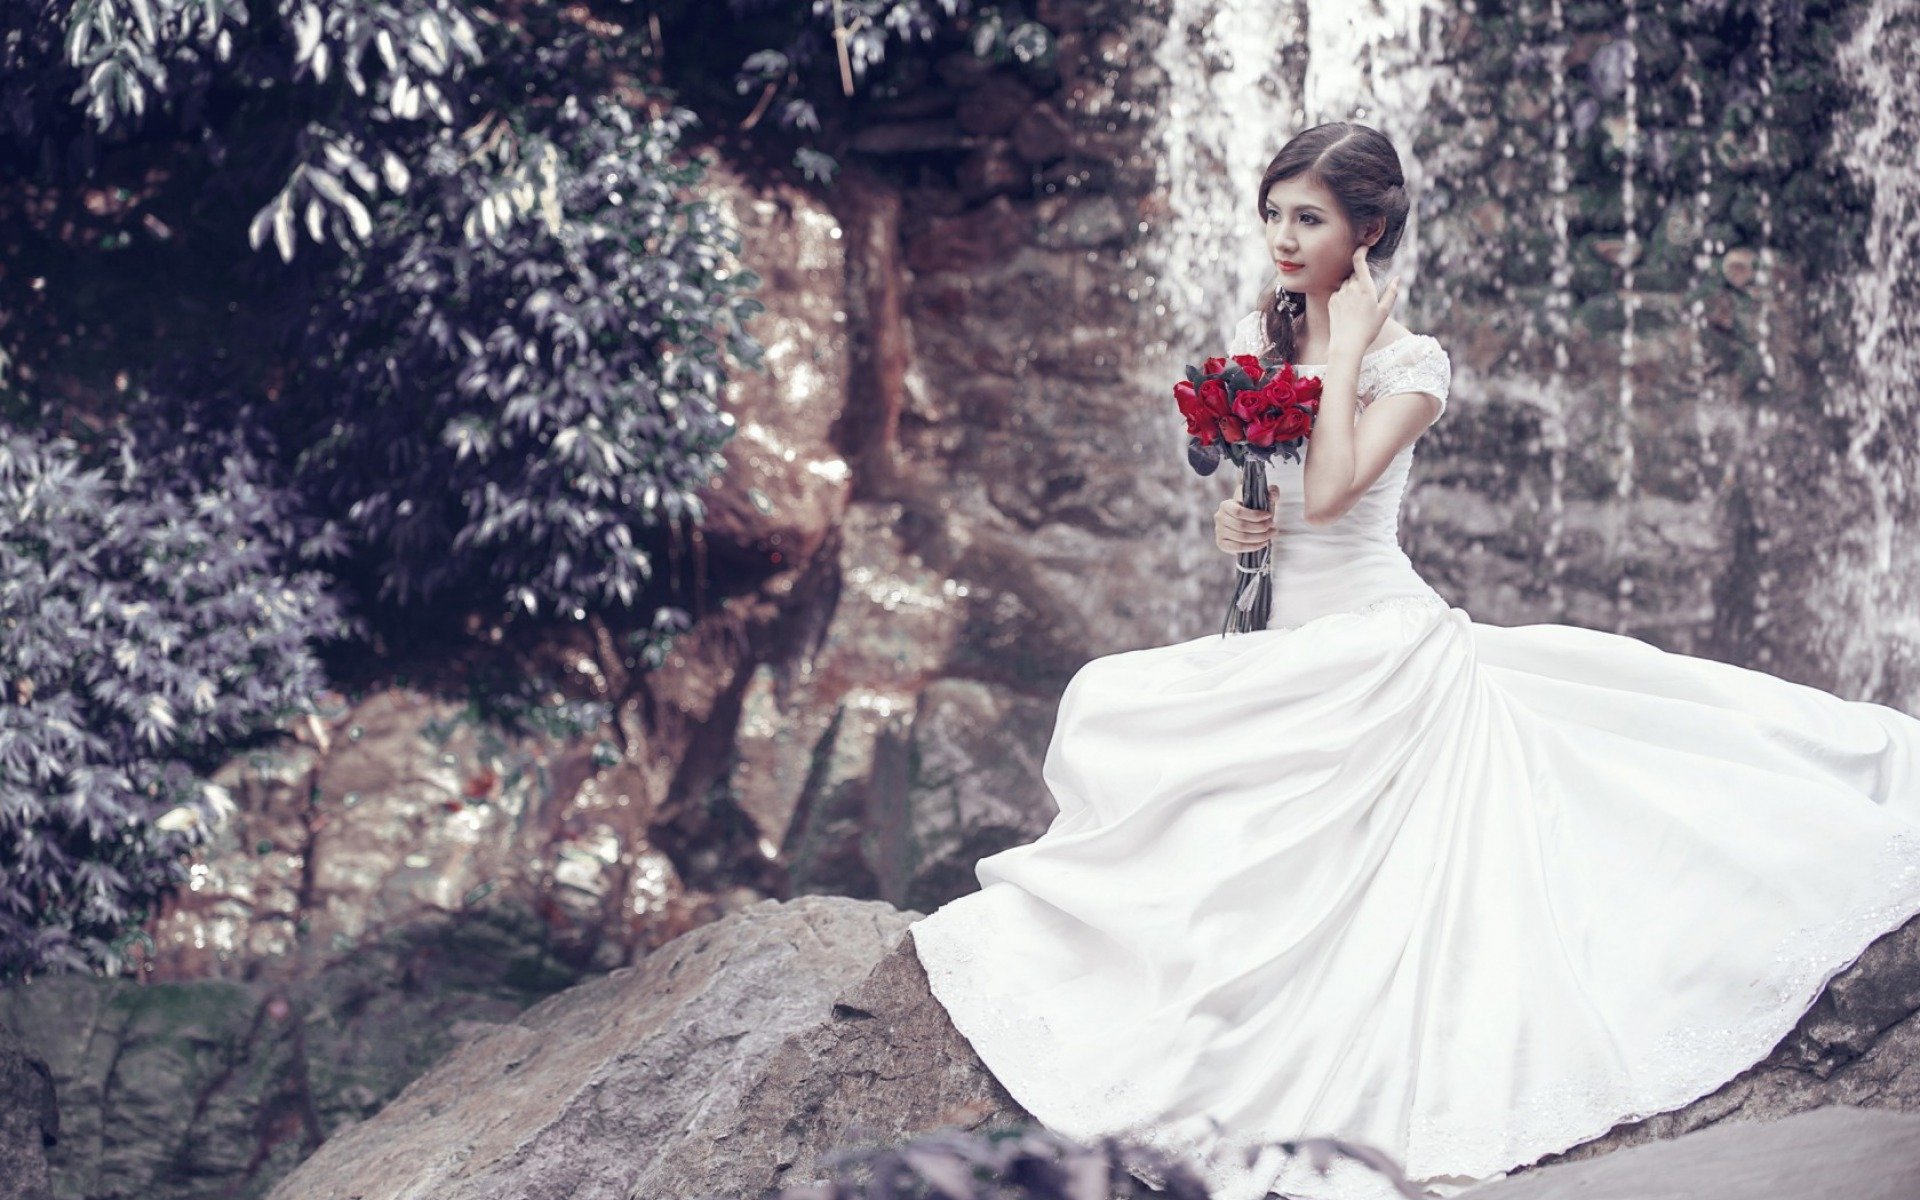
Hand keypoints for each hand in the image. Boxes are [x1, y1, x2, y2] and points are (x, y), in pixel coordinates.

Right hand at [1213, 486, 1279, 553]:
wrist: (1245, 521)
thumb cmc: (1254, 508)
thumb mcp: (1262, 498)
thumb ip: (1271, 491)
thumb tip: (1272, 494)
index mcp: (1225, 505)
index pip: (1239, 512)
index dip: (1255, 516)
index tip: (1269, 515)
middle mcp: (1219, 518)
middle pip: (1241, 526)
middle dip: (1260, 527)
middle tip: (1272, 526)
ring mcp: (1219, 532)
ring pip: (1241, 538)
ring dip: (1260, 537)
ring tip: (1271, 534)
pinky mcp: (1222, 543)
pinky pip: (1238, 548)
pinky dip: (1253, 547)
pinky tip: (1263, 543)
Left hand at [1326, 244, 1399, 358]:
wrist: (1347, 344)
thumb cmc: (1368, 329)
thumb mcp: (1384, 312)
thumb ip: (1391, 293)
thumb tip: (1397, 278)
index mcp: (1365, 288)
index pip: (1358, 262)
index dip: (1360, 251)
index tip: (1364, 247)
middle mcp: (1350, 288)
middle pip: (1354, 274)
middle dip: (1360, 279)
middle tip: (1366, 296)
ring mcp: (1339, 294)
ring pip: (1346, 283)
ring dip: (1352, 288)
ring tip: (1357, 307)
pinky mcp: (1332, 301)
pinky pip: (1339, 293)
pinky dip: (1344, 296)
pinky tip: (1348, 311)